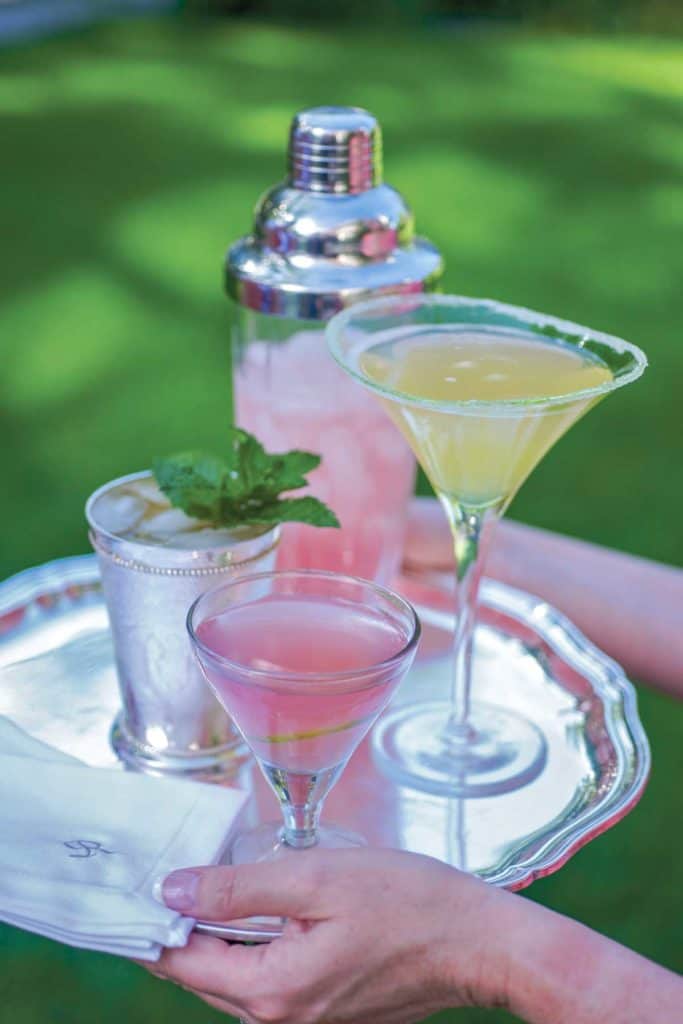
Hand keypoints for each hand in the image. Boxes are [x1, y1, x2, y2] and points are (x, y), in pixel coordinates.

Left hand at [141, 847, 513, 1023]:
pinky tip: (265, 907)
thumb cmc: (409, 903)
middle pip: (205, 974)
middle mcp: (283, 1019)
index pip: (182, 961)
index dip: (156, 920)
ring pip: (238, 977)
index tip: (142, 881)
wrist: (479, 942)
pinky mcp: (329, 1010)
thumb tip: (173, 889)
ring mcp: (308, 1020)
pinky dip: (256, 945)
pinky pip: (272, 980)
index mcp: (273, 991)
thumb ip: (238, 887)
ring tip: (216, 882)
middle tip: (176, 870)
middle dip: (184, 926)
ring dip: (220, 934)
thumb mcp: (317, 877)